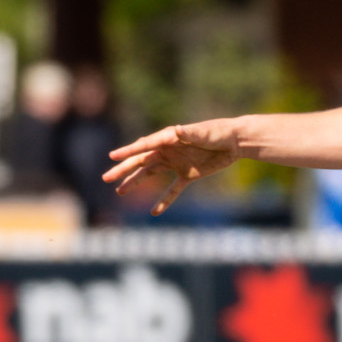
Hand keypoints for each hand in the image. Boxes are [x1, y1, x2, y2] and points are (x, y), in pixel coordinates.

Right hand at [103, 121, 240, 215]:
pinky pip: (173, 190)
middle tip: (106, 178)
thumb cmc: (218, 132)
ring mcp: (177, 163)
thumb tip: (177, 130)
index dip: (128, 151)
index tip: (112, 157)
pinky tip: (154, 211)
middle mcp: (169, 150)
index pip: (144, 145)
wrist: (235, 142)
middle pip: (141, 161)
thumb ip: (189, 133)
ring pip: (151, 175)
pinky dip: (165, 200)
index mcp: (169, 138)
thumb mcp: (203, 133)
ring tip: (120, 191)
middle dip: (123, 169)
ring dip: (136, 182)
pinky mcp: (188, 175)